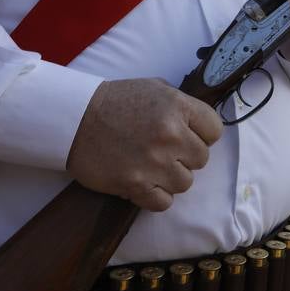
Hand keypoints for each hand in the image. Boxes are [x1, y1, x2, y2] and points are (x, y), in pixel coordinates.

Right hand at [67, 78, 222, 211]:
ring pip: (185, 183)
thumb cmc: (115, 101)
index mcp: (177, 106)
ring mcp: (153, 161)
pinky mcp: (135, 184)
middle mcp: (170, 134)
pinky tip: (144, 182)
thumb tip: (201, 123)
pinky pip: (164, 202)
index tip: (188, 135)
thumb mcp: (154, 88)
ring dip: (170, 177)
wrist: (74, 118)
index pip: (215, 130)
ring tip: (152, 166)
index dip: (202, 134)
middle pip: (201, 159)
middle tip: (165, 151)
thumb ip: (181, 104)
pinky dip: (156, 195)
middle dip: (185, 156)